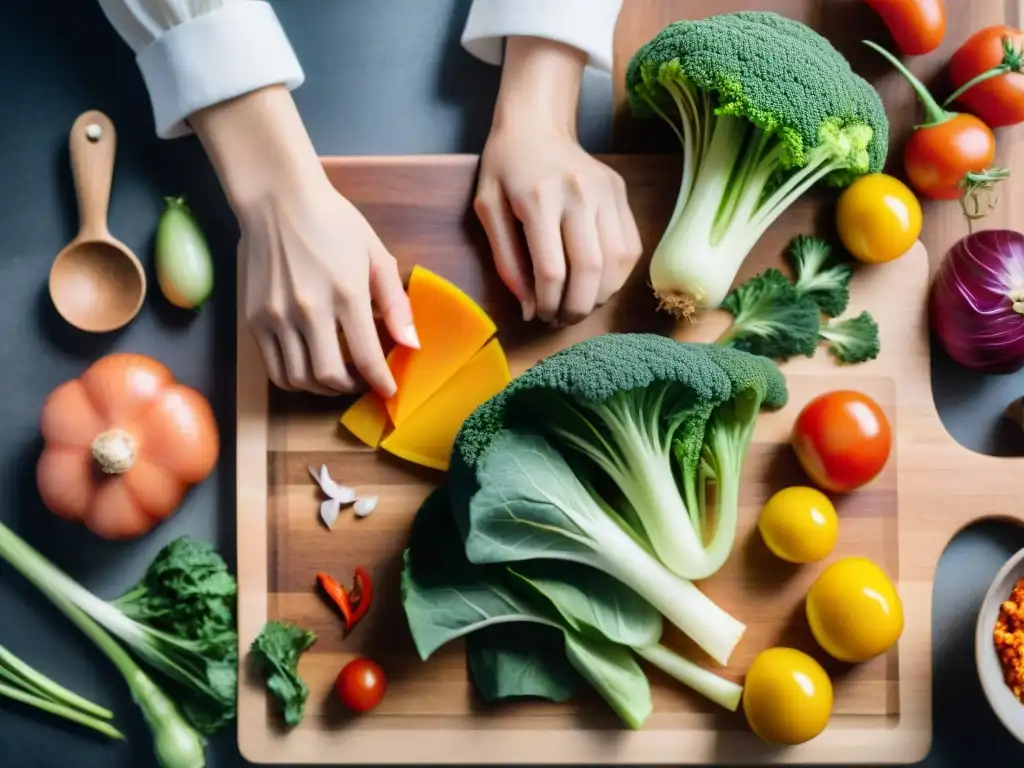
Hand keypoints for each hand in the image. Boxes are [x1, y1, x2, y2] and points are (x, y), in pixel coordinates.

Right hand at [239, 180, 416, 394]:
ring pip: (298, 380)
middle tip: (363, 381)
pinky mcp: (254, 319)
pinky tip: (310, 366)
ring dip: (322, 389)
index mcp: (345, 293)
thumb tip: (411, 344)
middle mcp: (308, 310)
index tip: (389, 391)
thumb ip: (395, 304)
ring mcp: (276, 317)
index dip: (381, 383)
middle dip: (351, 388)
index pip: (366, 358)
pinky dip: (295, 379)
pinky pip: (274, 368)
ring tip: (337, 376)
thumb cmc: (333, 222)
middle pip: (329, 377)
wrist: (277, 198)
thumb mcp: (375, 255)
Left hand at [475, 37, 642, 324]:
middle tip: (562, 320)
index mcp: (538, 198)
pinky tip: (597, 283)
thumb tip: (529, 309)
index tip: (540, 317)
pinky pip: (630, 247)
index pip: (552, 269)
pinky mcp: (621, 193)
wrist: (536, 124)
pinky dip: (618, 275)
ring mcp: (606, 192)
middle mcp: (578, 194)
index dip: (549, 303)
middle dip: (577, 307)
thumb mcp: (488, 210)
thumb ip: (506, 261)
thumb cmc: (505, 168)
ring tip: (580, 304)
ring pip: (617, 262)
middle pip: (590, 270)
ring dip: (601, 296)